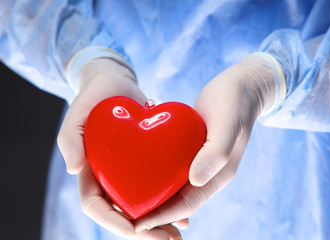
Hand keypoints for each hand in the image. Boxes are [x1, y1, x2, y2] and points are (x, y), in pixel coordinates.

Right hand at [58, 58, 186, 238]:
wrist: (117, 82)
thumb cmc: (95, 94)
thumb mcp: (78, 110)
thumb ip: (70, 137)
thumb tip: (73, 170)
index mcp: (90, 171)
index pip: (96, 206)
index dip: (113, 222)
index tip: (135, 230)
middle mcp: (109, 177)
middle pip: (122, 213)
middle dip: (142, 231)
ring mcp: (127, 172)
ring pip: (141, 205)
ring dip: (158, 223)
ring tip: (179, 234)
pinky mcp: (144, 163)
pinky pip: (155, 187)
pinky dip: (168, 201)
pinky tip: (185, 212)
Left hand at [135, 53, 281, 231]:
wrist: (240, 86)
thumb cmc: (234, 101)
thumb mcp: (227, 122)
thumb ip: (216, 152)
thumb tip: (196, 180)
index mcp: (218, 175)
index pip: (187, 205)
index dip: (162, 217)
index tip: (137, 224)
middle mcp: (208, 174)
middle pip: (178, 202)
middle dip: (153, 213)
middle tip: (124, 217)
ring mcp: (200, 162)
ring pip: (173, 187)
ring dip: (153, 197)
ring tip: (126, 201)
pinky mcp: (192, 150)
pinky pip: (171, 169)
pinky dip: (156, 176)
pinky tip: (137, 174)